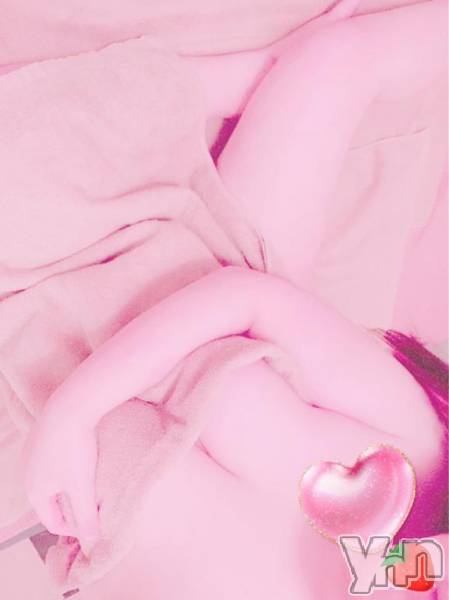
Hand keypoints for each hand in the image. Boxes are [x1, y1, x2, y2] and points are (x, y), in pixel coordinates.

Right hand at [23, 407, 99, 553]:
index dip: (75, 528)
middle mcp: (28, 474)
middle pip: (51, 501)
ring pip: (52, 479)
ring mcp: (33, 453)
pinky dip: (66, 466)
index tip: (95, 524)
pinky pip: (53, 460)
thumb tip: (92, 542)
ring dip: (69, 485)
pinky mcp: (41, 436)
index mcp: (36, 492)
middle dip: (72, 506)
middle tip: (93, 505)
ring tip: (90, 482)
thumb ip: (87, 516)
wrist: (71, 406)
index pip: (53, 522)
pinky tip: (82, 458)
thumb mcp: (83, 486)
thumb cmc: (75, 447)